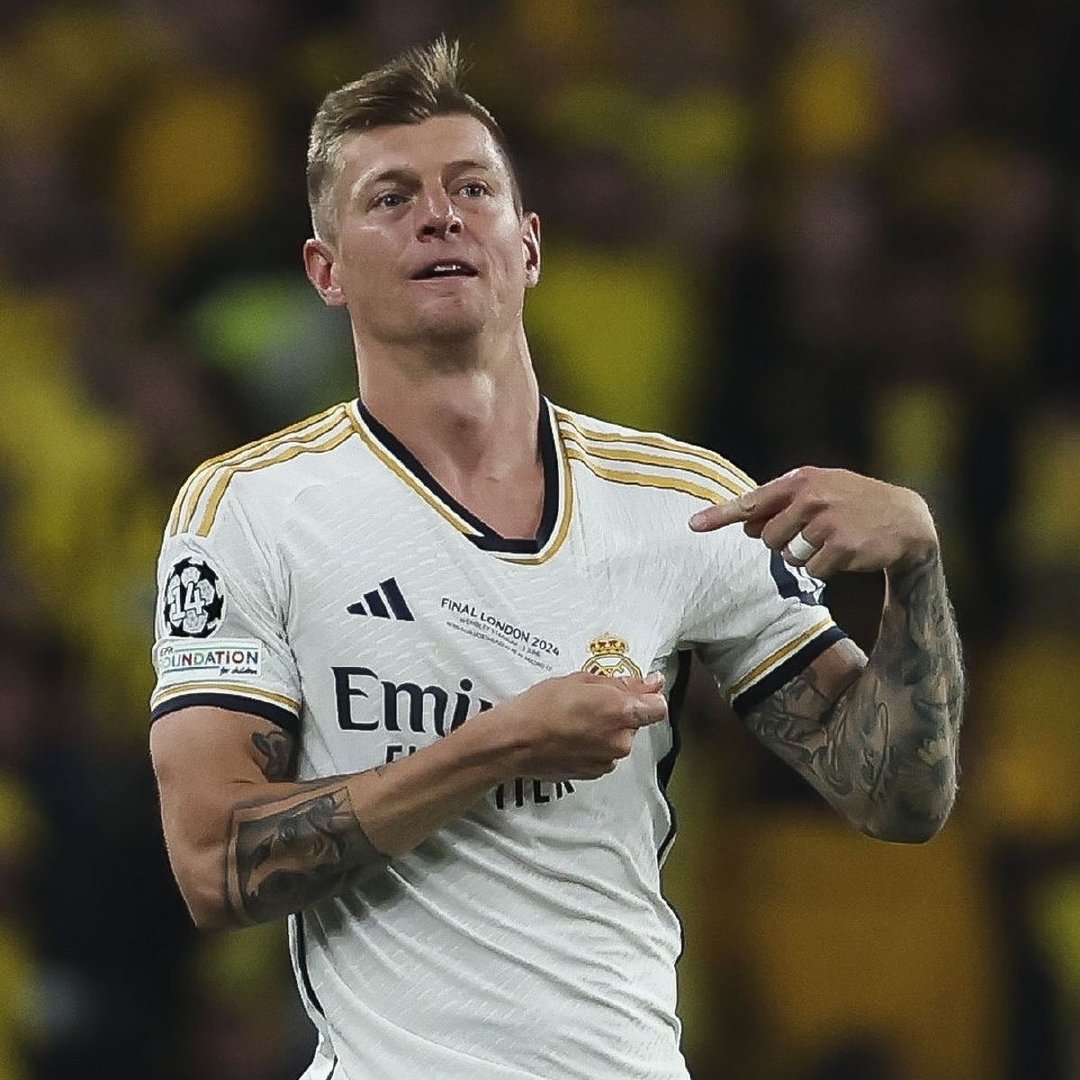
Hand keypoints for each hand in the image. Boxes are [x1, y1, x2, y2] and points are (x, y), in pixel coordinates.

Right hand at [501, 671, 667, 779]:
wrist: (514, 742)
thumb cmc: (542, 707)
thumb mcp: (581, 680)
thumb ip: (622, 683)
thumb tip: (650, 683)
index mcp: (622, 712)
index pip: (658, 707)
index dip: (648, 697)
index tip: (637, 690)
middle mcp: (621, 740)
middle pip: (635, 722)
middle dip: (619, 712)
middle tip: (589, 701)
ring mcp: (608, 759)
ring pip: (618, 739)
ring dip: (605, 729)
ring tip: (575, 719)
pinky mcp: (594, 772)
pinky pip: (604, 754)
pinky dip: (593, 745)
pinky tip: (571, 735)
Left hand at [688, 466, 937, 577]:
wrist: (907, 519)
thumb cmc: (853, 504)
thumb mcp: (820, 492)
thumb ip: (781, 506)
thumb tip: (745, 527)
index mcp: (801, 480)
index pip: (751, 501)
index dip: (720, 516)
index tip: (692, 525)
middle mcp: (811, 497)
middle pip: (767, 538)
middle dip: (784, 544)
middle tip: (813, 534)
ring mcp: (826, 522)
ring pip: (788, 557)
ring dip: (805, 557)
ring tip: (832, 540)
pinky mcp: (841, 546)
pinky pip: (813, 570)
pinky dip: (825, 569)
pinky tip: (845, 553)